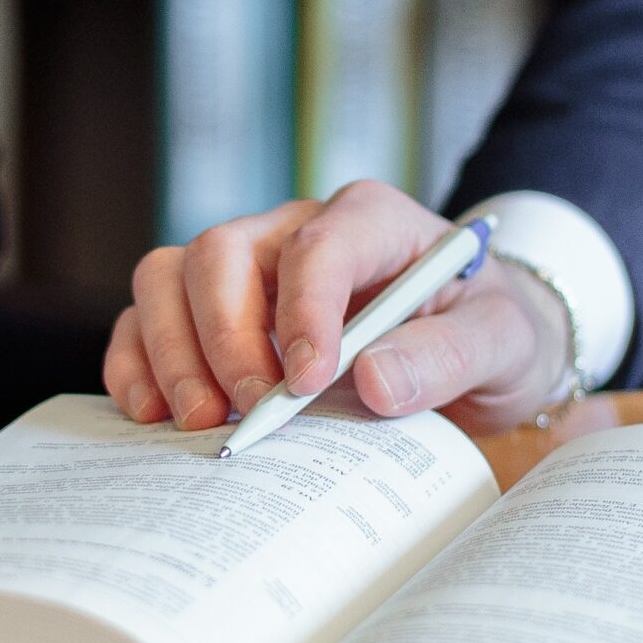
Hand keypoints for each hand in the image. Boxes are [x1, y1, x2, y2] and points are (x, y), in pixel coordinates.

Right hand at [103, 181, 573, 435]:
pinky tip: (153, 414)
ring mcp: (247, 269)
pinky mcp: (214, 313)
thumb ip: (449, 356)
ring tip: (197, 421)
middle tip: (244, 412)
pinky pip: (150, 318)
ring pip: (171, 275)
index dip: (302, 311)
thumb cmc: (487, 330)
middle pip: (222, 252)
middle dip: (222, 336)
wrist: (475, 344)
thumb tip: (374, 382)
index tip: (304, 384)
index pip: (317, 245)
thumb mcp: (503, 342)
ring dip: (171, 349)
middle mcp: (294, 231)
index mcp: (371, 220)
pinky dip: (139, 362)